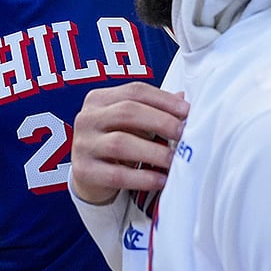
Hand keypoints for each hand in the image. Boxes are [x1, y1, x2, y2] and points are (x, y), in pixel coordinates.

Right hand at [71, 82, 187, 204]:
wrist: (88, 173)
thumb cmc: (114, 141)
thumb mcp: (131, 122)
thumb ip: (154, 109)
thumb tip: (182, 100)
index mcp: (99, 99)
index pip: (134, 91)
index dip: (163, 99)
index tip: (186, 110)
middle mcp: (88, 118)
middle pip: (127, 112)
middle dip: (161, 122)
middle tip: (183, 134)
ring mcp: (83, 145)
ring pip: (120, 143)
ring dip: (153, 151)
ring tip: (173, 159)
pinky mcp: (84, 171)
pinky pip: (117, 174)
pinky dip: (143, 178)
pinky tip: (160, 179)